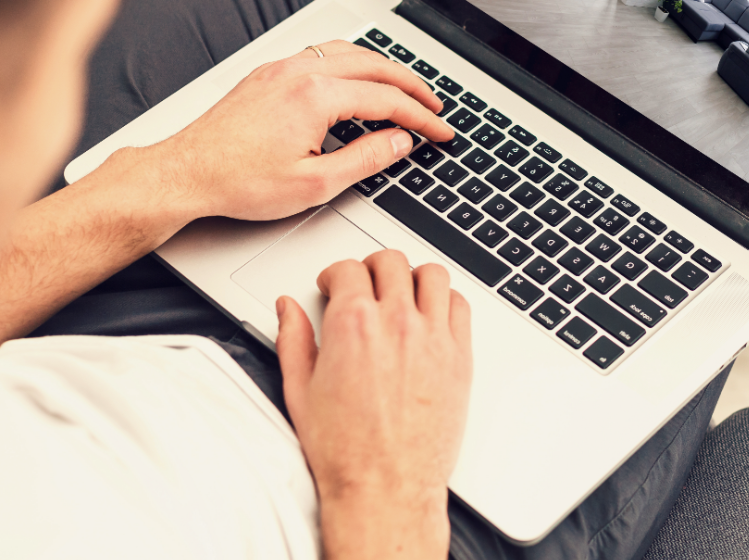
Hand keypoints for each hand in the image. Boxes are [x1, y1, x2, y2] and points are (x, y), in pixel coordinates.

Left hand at [153, 41, 453, 220]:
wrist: (186, 174)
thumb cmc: (238, 181)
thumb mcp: (316, 184)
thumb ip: (366, 158)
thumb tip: (399, 142)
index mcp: (316, 96)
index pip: (387, 99)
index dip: (421, 117)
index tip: (441, 130)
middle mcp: (299, 72)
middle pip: (374, 65)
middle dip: (411, 85)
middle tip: (434, 105)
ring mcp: (281, 69)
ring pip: (347, 52)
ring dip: (382, 67)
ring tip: (403, 87)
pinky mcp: (267, 75)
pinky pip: (321, 55)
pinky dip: (352, 63)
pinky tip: (356, 79)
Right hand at [276, 250, 471, 558]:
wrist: (385, 486)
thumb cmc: (344, 449)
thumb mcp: (299, 390)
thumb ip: (293, 339)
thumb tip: (288, 309)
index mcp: (352, 324)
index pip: (348, 268)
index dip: (335, 272)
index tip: (334, 283)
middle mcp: (396, 322)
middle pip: (391, 261)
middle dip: (372, 266)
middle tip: (366, 281)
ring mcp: (433, 337)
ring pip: (433, 274)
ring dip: (414, 276)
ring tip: (402, 290)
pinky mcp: (460, 356)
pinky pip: (461, 306)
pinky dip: (446, 300)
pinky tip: (432, 312)